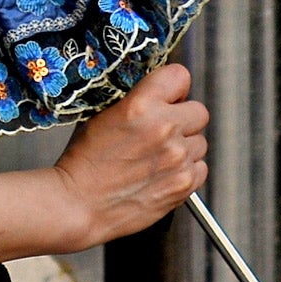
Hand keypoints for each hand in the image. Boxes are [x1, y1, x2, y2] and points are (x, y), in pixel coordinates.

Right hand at [48, 63, 208, 249]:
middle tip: (162, 129)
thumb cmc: (84, 163)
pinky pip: (200, 168)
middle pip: (198, 111)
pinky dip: (187, 170)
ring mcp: (178, 158)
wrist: (80, 204)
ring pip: (200, 141)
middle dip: (182, 118)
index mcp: (141, 105)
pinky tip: (163, 172)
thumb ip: (136, 101)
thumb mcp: (101, 115)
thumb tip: (157, 95)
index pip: (180, 77)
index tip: (167, 96)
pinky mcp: (184, 184)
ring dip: (185, 146)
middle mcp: (164, 129)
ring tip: (158, 156)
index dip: (173, 87)